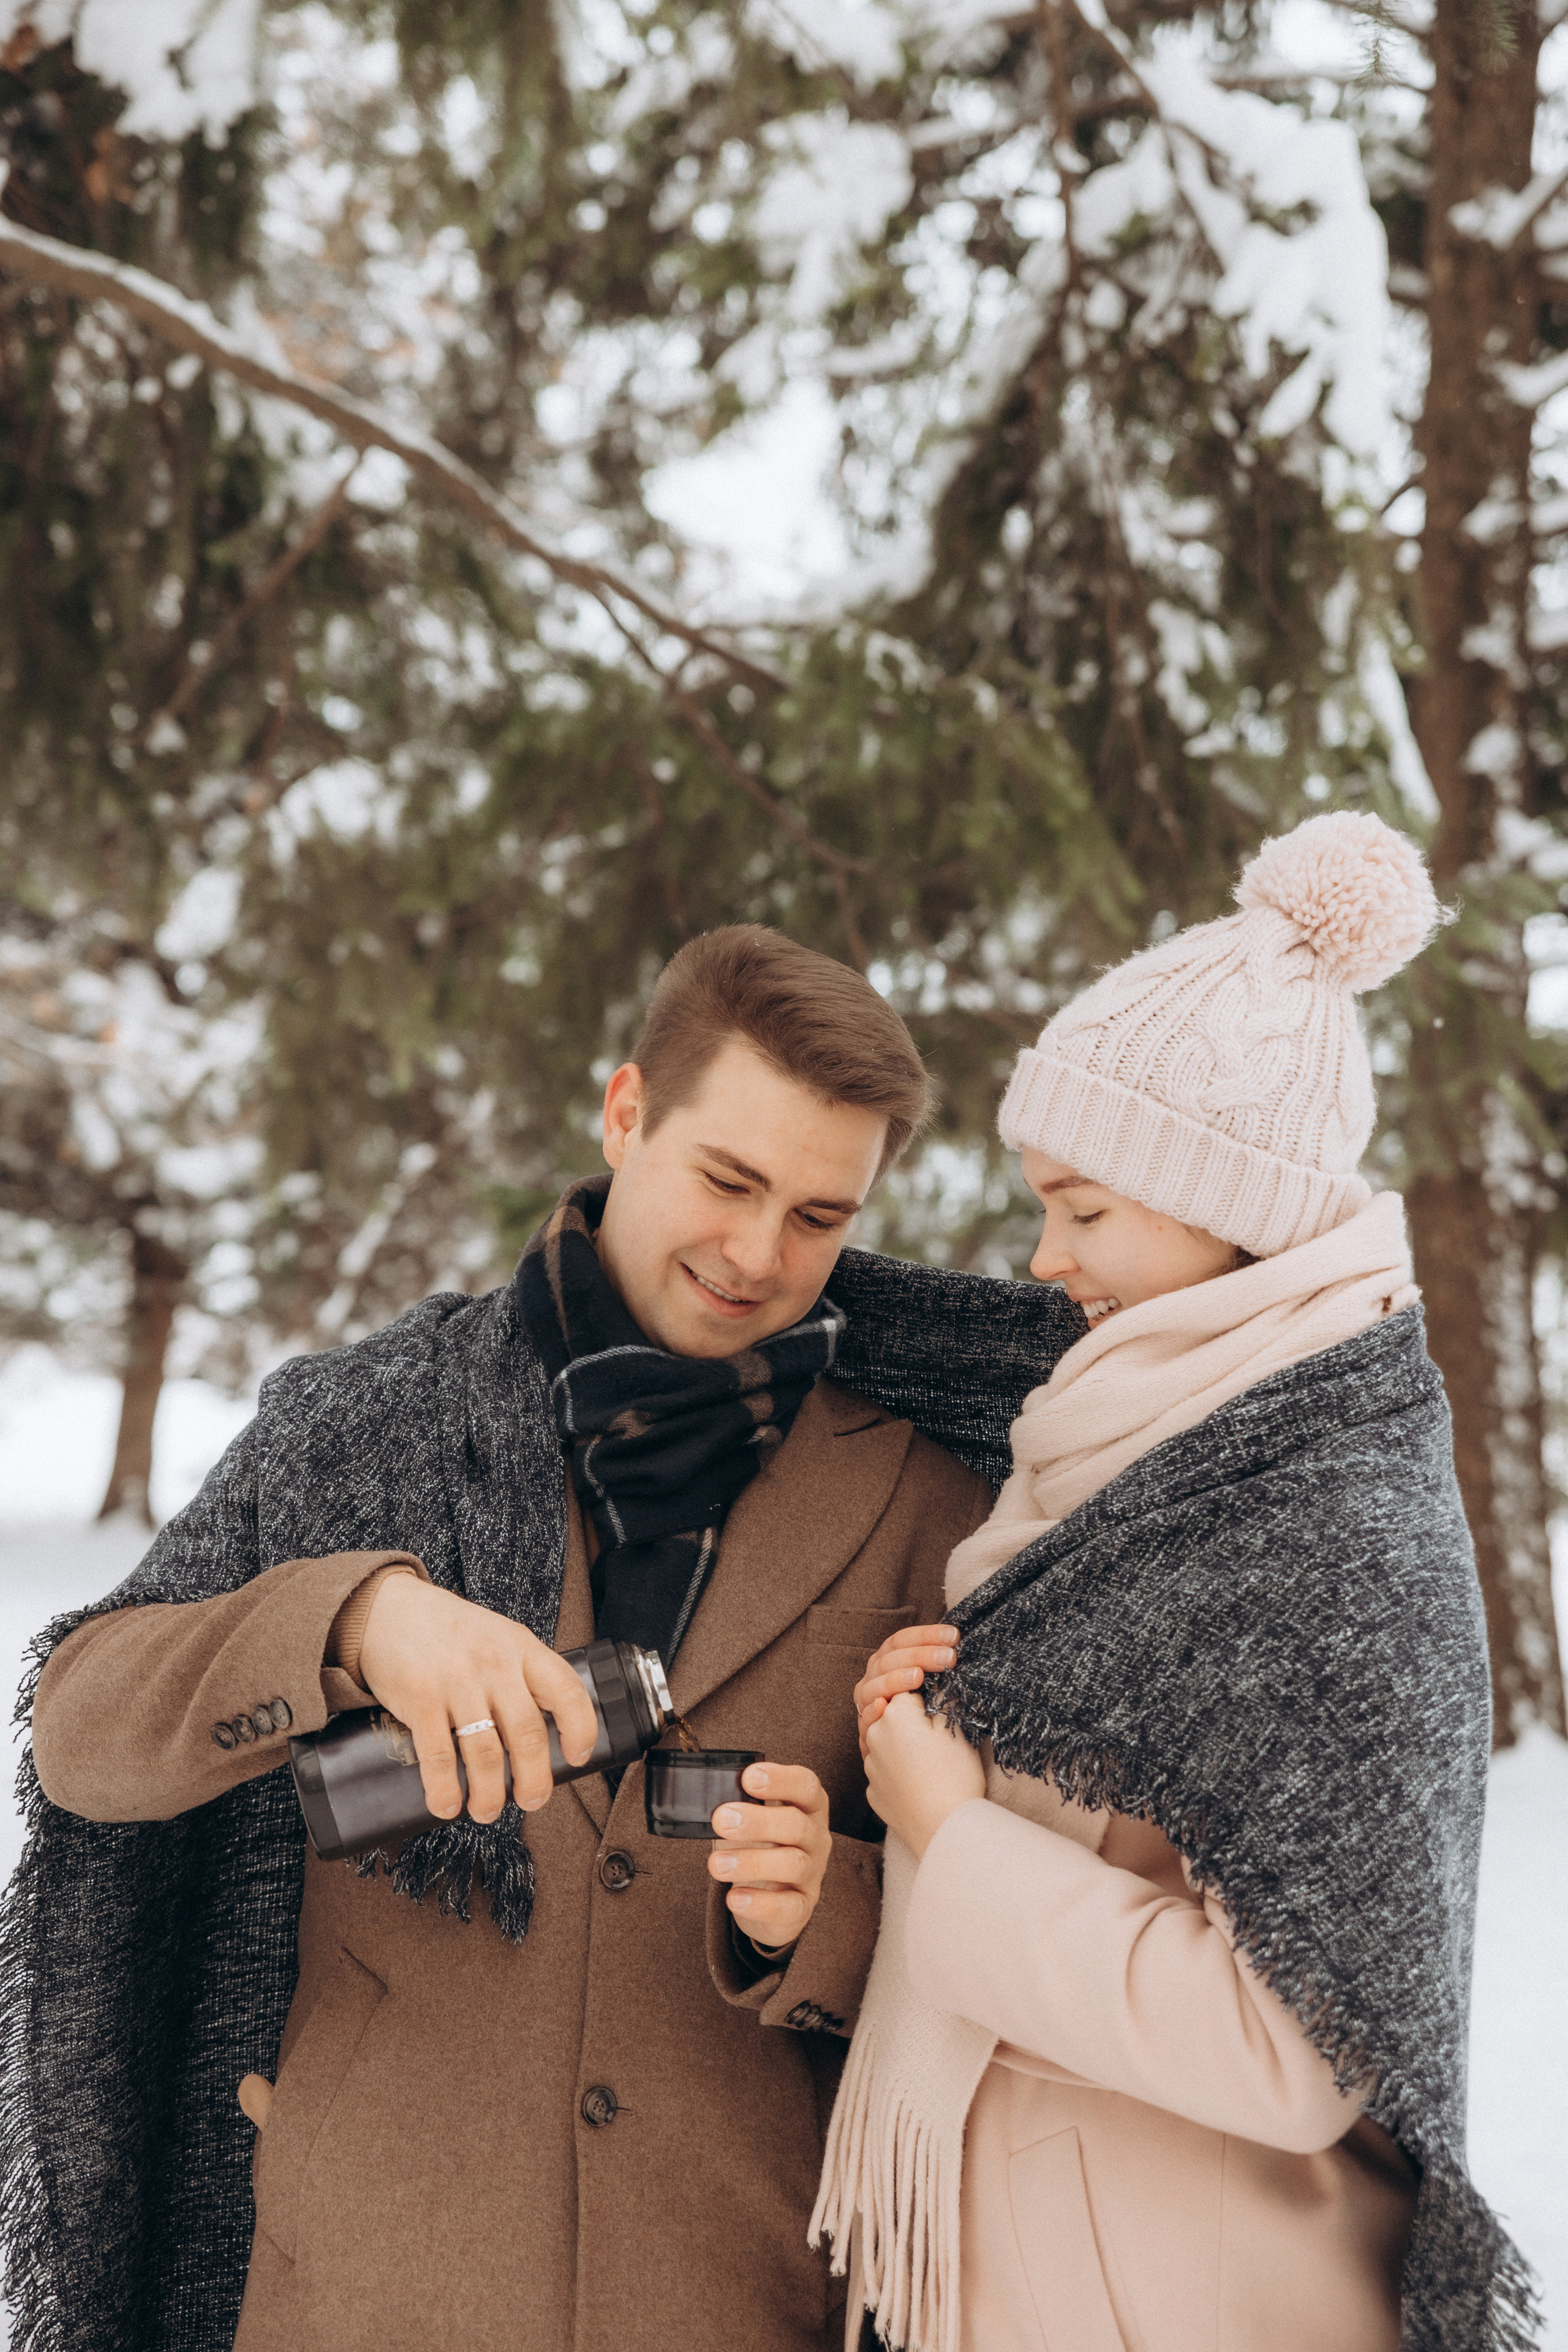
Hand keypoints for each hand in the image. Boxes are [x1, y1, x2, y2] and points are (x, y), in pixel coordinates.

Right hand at [356, 1577, 600, 1825]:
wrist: (389, 1609)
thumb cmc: (449, 1631)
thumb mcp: (498, 1638)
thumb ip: (520, 1675)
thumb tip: (541, 1734)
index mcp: (522, 1648)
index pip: (567, 1690)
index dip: (581, 1729)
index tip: (577, 1757)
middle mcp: (495, 1664)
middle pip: (528, 1734)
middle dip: (534, 1779)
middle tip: (532, 1800)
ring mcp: (457, 1681)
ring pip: (486, 1754)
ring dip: (490, 1794)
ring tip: (487, 1811)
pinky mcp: (420, 1698)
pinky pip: (439, 1756)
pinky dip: (444, 1790)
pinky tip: (446, 1805)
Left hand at [706, 1762, 831, 1952]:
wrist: (769, 1897)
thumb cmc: (759, 1844)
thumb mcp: (750, 1820)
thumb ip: (737, 1808)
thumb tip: (711, 1805)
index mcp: (807, 1805)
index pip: (805, 1785)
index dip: (781, 1779)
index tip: (748, 1777)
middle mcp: (816, 1837)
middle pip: (797, 1824)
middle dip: (758, 1821)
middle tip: (721, 1820)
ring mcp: (813, 1873)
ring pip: (793, 1864)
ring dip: (752, 1862)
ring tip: (716, 1864)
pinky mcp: (802, 1906)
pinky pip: (787, 1907)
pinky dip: (759, 1903)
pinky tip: (734, 1898)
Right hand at [853, 1622, 957, 1754]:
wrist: (911, 1755)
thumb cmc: (927, 1711)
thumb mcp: (934, 1685)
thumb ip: (939, 1665)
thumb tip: (960, 1643)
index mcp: (889, 1659)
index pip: (903, 1640)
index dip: (927, 1635)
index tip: (953, 1636)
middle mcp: (875, 1676)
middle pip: (891, 1658)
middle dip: (920, 1655)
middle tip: (948, 1657)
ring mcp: (868, 1700)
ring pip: (875, 1684)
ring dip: (896, 1679)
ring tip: (918, 1677)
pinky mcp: (865, 1728)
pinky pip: (865, 1717)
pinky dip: (872, 1711)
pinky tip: (883, 1705)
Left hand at [863, 1692, 984, 1860]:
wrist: (945, 1830)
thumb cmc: (955, 1776)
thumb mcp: (955, 1727)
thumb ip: (941, 1699)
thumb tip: (935, 1683)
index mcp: (894, 1713)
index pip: (909, 1690)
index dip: (929, 1700)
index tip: (943, 1714)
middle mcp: (874, 1735)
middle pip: (894, 1716)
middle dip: (912, 1723)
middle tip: (940, 1742)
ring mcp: (871, 1766)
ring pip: (888, 1745)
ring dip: (903, 1748)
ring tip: (931, 1766)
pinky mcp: (873, 1792)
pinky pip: (887, 1774)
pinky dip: (900, 1774)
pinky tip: (919, 1784)